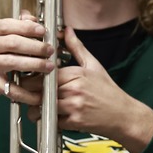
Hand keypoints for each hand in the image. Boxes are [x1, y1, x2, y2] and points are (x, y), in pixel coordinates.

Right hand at [0, 14, 53, 128]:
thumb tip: (33, 18)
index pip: (8, 25)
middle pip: (13, 43)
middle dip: (35, 47)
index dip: (27, 27)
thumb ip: (18, 26)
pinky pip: (11, 87)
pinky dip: (27, 92)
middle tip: (50, 50)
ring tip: (49, 66)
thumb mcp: (3, 36)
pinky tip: (39, 93)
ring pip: (12, 63)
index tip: (43, 31)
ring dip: (34, 64)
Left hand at [28, 27, 152, 152]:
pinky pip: (52, 120)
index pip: (44, 72)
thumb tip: (66, 30)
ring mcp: (74, 106)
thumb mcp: (93, 65)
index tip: (32, 77)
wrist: (123, 115)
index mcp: (76, 73)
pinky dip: (48, 119)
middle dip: (31, 91)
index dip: (35, 75)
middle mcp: (74, 89)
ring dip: (36, 107)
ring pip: (43, 106)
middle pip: (40, 89)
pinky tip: (51, 116)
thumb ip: (76, 47)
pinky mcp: (74, 122)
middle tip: (29, 92)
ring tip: (38, 106)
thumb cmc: (108, 90)